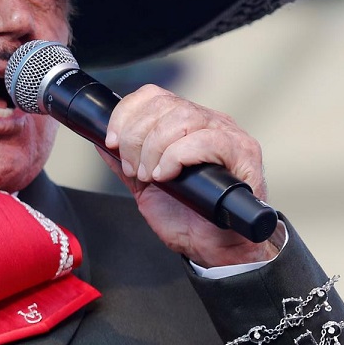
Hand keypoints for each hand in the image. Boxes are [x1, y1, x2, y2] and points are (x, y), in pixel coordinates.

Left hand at [100, 84, 278, 266]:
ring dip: (155, 148)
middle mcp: (209, 122)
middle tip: (134, 168)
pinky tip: (167, 176)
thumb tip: (99, 142)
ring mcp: (228, 135)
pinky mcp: (244, 153)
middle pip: (164, 105)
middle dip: (136, 137)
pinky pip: (205, 140)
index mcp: (186, 123)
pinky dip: (177, 157)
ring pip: (182, 118)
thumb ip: (125, 162)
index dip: (126, 113)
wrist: (215, 249)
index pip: (152, 95)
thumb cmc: (188, 217)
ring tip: (151, 175)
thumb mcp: (145, 186)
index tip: (112, 141)